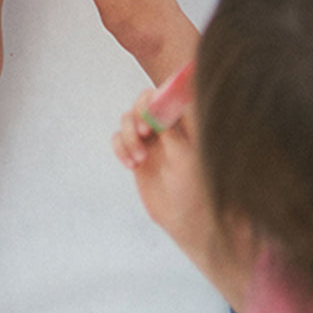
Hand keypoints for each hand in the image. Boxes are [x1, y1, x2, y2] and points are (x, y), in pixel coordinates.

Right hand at [113, 89, 203, 239]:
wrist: (183, 218)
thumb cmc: (193, 188)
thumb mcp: (183, 157)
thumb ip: (170, 130)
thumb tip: (157, 105)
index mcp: (184, 121)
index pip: (166, 94)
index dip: (154, 98)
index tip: (150, 112)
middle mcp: (166, 125)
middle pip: (143, 102)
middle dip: (138, 114)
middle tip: (143, 131)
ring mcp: (150, 138)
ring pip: (128, 119)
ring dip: (128, 136)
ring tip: (139, 159)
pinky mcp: (136, 152)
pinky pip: (118, 139)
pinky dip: (120, 148)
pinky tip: (131, 164)